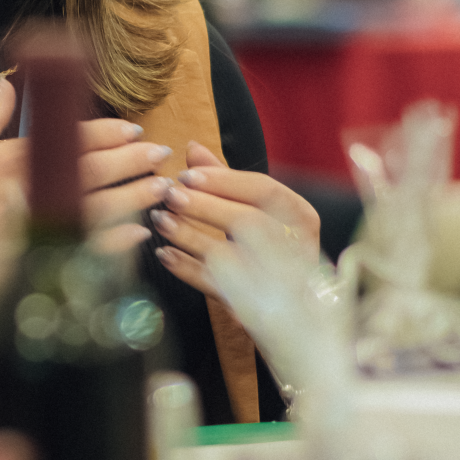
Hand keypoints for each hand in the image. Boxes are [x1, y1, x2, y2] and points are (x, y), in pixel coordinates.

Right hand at [0, 86, 173, 300]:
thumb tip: (5, 84)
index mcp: (11, 158)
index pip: (71, 137)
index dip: (108, 134)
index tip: (132, 132)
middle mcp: (29, 187)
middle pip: (94, 169)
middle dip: (132, 161)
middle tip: (160, 156)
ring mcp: (37, 226)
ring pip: (100, 206)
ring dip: (135, 196)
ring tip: (159, 189)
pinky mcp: (40, 261)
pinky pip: (88, 250)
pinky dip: (117, 241)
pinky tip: (138, 233)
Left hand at [149, 139, 319, 301]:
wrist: (296, 311)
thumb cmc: (272, 249)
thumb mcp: (259, 211)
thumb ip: (228, 181)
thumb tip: (193, 148)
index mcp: (300, 216)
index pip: (264, 190)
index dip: (223, 180)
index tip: (186, 174)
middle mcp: (296, 248)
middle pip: (248, 221)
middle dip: (203, 206)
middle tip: (169, 195)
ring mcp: (275, 282)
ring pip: (229, 255)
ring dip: (188, 235)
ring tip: (160, 220)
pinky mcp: (252, 308)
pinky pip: (213, 287)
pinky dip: (185, 268)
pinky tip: (164, 254)